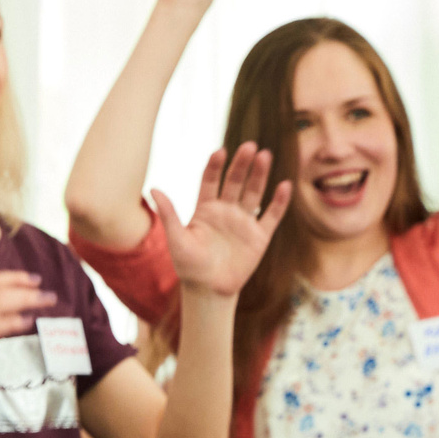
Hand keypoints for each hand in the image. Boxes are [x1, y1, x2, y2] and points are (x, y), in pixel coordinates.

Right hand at [0, 271, 55, 403]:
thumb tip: (17, 306)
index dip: (16, 277)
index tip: (35, 280)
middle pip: (0, 289)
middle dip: (27, 289)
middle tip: (48, 294)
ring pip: (1, 303)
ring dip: (27, 301)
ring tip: (45, 304)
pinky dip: (15, 321)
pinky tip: (28, 321)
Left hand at [158, 144, 291, 299]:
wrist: (208, 291)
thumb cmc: (188, 266)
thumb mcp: (176, 239)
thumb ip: (169, 215)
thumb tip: (153, 189)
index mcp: (205, 208)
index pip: (211, 181)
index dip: (216, 166)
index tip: (221, 152)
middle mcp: (225, 210)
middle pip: (235, 182)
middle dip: (242, 164)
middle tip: (250, 146)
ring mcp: (243, 222)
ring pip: (254, 193)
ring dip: (260, 175)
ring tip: (265, 156)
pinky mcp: (259, 236)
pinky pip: (271, 216)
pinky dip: (279, 202)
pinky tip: (285, 186)